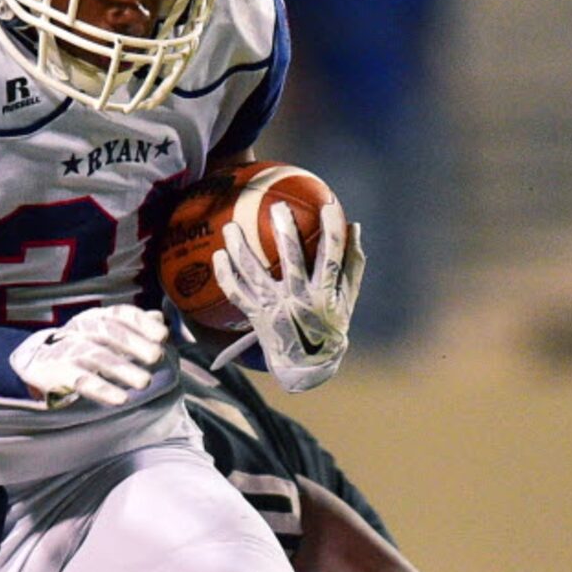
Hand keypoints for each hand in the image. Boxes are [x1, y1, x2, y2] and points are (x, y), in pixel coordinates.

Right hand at [8, 305, 168, 407]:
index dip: (141, 323)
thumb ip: (132, 328)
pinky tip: (120, 399)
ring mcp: (68, 351)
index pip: (120, 314)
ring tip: (144, 383)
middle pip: (109, 332)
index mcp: (96, 318)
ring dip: (122, 369)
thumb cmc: (80, 348)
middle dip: (135, 344)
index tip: (162, 335)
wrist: (35, 362)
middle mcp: (81, 330)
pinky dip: (102, 389)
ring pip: (97, 357)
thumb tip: (159, 317)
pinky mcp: (58, 373)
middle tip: (157, 356)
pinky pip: (81, 381)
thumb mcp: (105, 334)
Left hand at [210, 201, 364, 391]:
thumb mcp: (347, 300)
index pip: (331, 256)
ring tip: (230, 226)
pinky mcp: (257, 317)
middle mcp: (299, 300)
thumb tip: (354, 226)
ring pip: (254, 274)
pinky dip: (225, 275)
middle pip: (291, 260)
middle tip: (277, 206)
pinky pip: (237, 294)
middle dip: (285, 230)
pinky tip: (218, 256)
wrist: (306, 367)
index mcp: (324, 295)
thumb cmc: (330, 327)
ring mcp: (275, 309)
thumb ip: (352, 264)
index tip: (328, 205)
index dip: (331, 230)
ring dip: (240, 249)